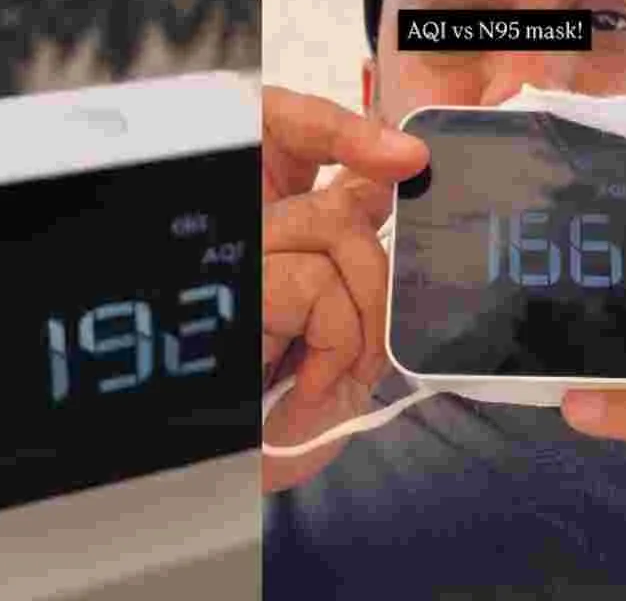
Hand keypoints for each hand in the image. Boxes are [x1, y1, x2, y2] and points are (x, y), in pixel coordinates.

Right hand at [261, 86, 428, 492]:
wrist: (221, 493)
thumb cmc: (274, 424)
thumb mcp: (339, 345)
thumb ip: (354, 270)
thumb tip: (380, 190)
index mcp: (261, 235)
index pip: (294, 138)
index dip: (347, 132)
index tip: (404, 160)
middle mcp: (234, 234)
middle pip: (338, 197)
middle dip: (377, 279)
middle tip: (361, 352)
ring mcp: (223, 254)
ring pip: (336, 230)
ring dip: (359, 321)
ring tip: (330, 374)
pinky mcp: (224, 284)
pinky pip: (315, 283)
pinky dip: (335, 342)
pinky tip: (307, 379)